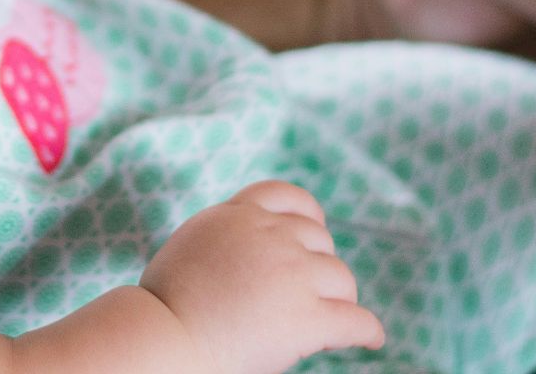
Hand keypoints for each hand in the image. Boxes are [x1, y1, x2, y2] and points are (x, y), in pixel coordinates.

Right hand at [140, 181, 383, 373]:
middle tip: (311, 293)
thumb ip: (226, 238)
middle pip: (319, 240)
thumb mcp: (193, 245)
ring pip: (341, 279)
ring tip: (332, 320)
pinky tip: (372, 340)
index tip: (313, 232)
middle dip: (318, 264)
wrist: (163, 335)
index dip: (307, 216)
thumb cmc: (163, 305)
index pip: (287, 196)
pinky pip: (355, 321)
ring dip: (338, 298)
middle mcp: (270, 235)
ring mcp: (293, 273)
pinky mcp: (307, 317)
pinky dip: (367, 331)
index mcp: (238, 214)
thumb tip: (248, 251)